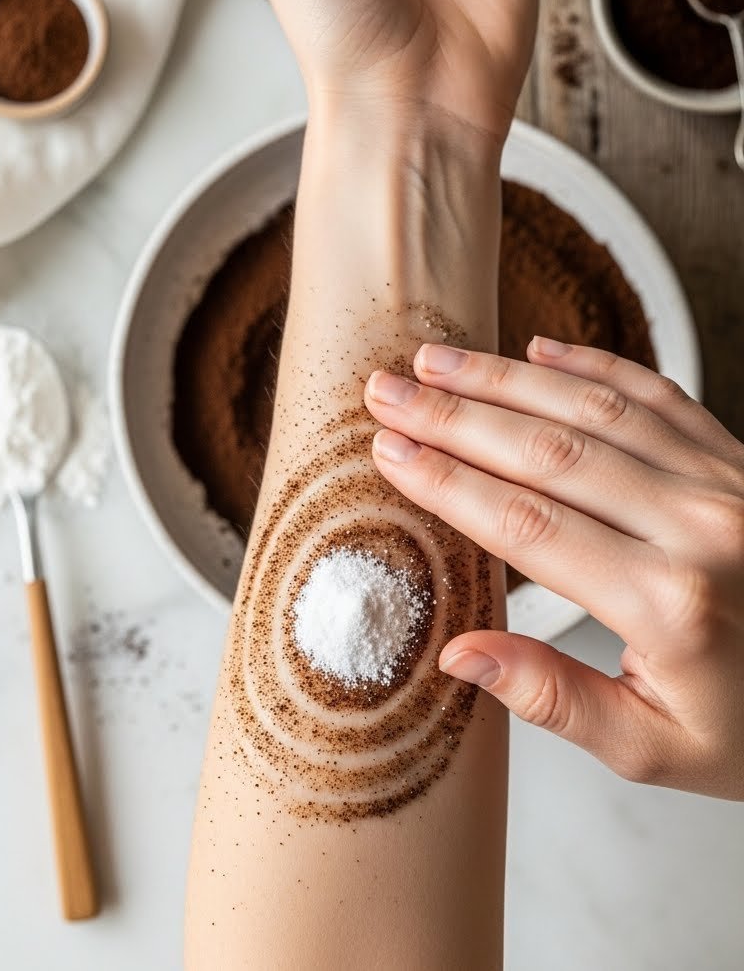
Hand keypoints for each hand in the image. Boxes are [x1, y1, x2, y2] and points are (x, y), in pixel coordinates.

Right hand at [364, 339, 743, 798]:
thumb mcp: (653, 747)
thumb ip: (554, 698)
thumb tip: (459, 653)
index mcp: (667, 603)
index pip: (527, 524)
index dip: (448, 482)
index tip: (389, 452)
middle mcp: (696, 526)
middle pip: (548, 452)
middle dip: (455, 415)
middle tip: (387, 389)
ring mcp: (722, 480)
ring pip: (594, 409)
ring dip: (506, 378)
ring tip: (435, 360)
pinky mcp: (736, 457)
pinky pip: (655, 393)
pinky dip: (593, 364)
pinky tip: (538, 350)